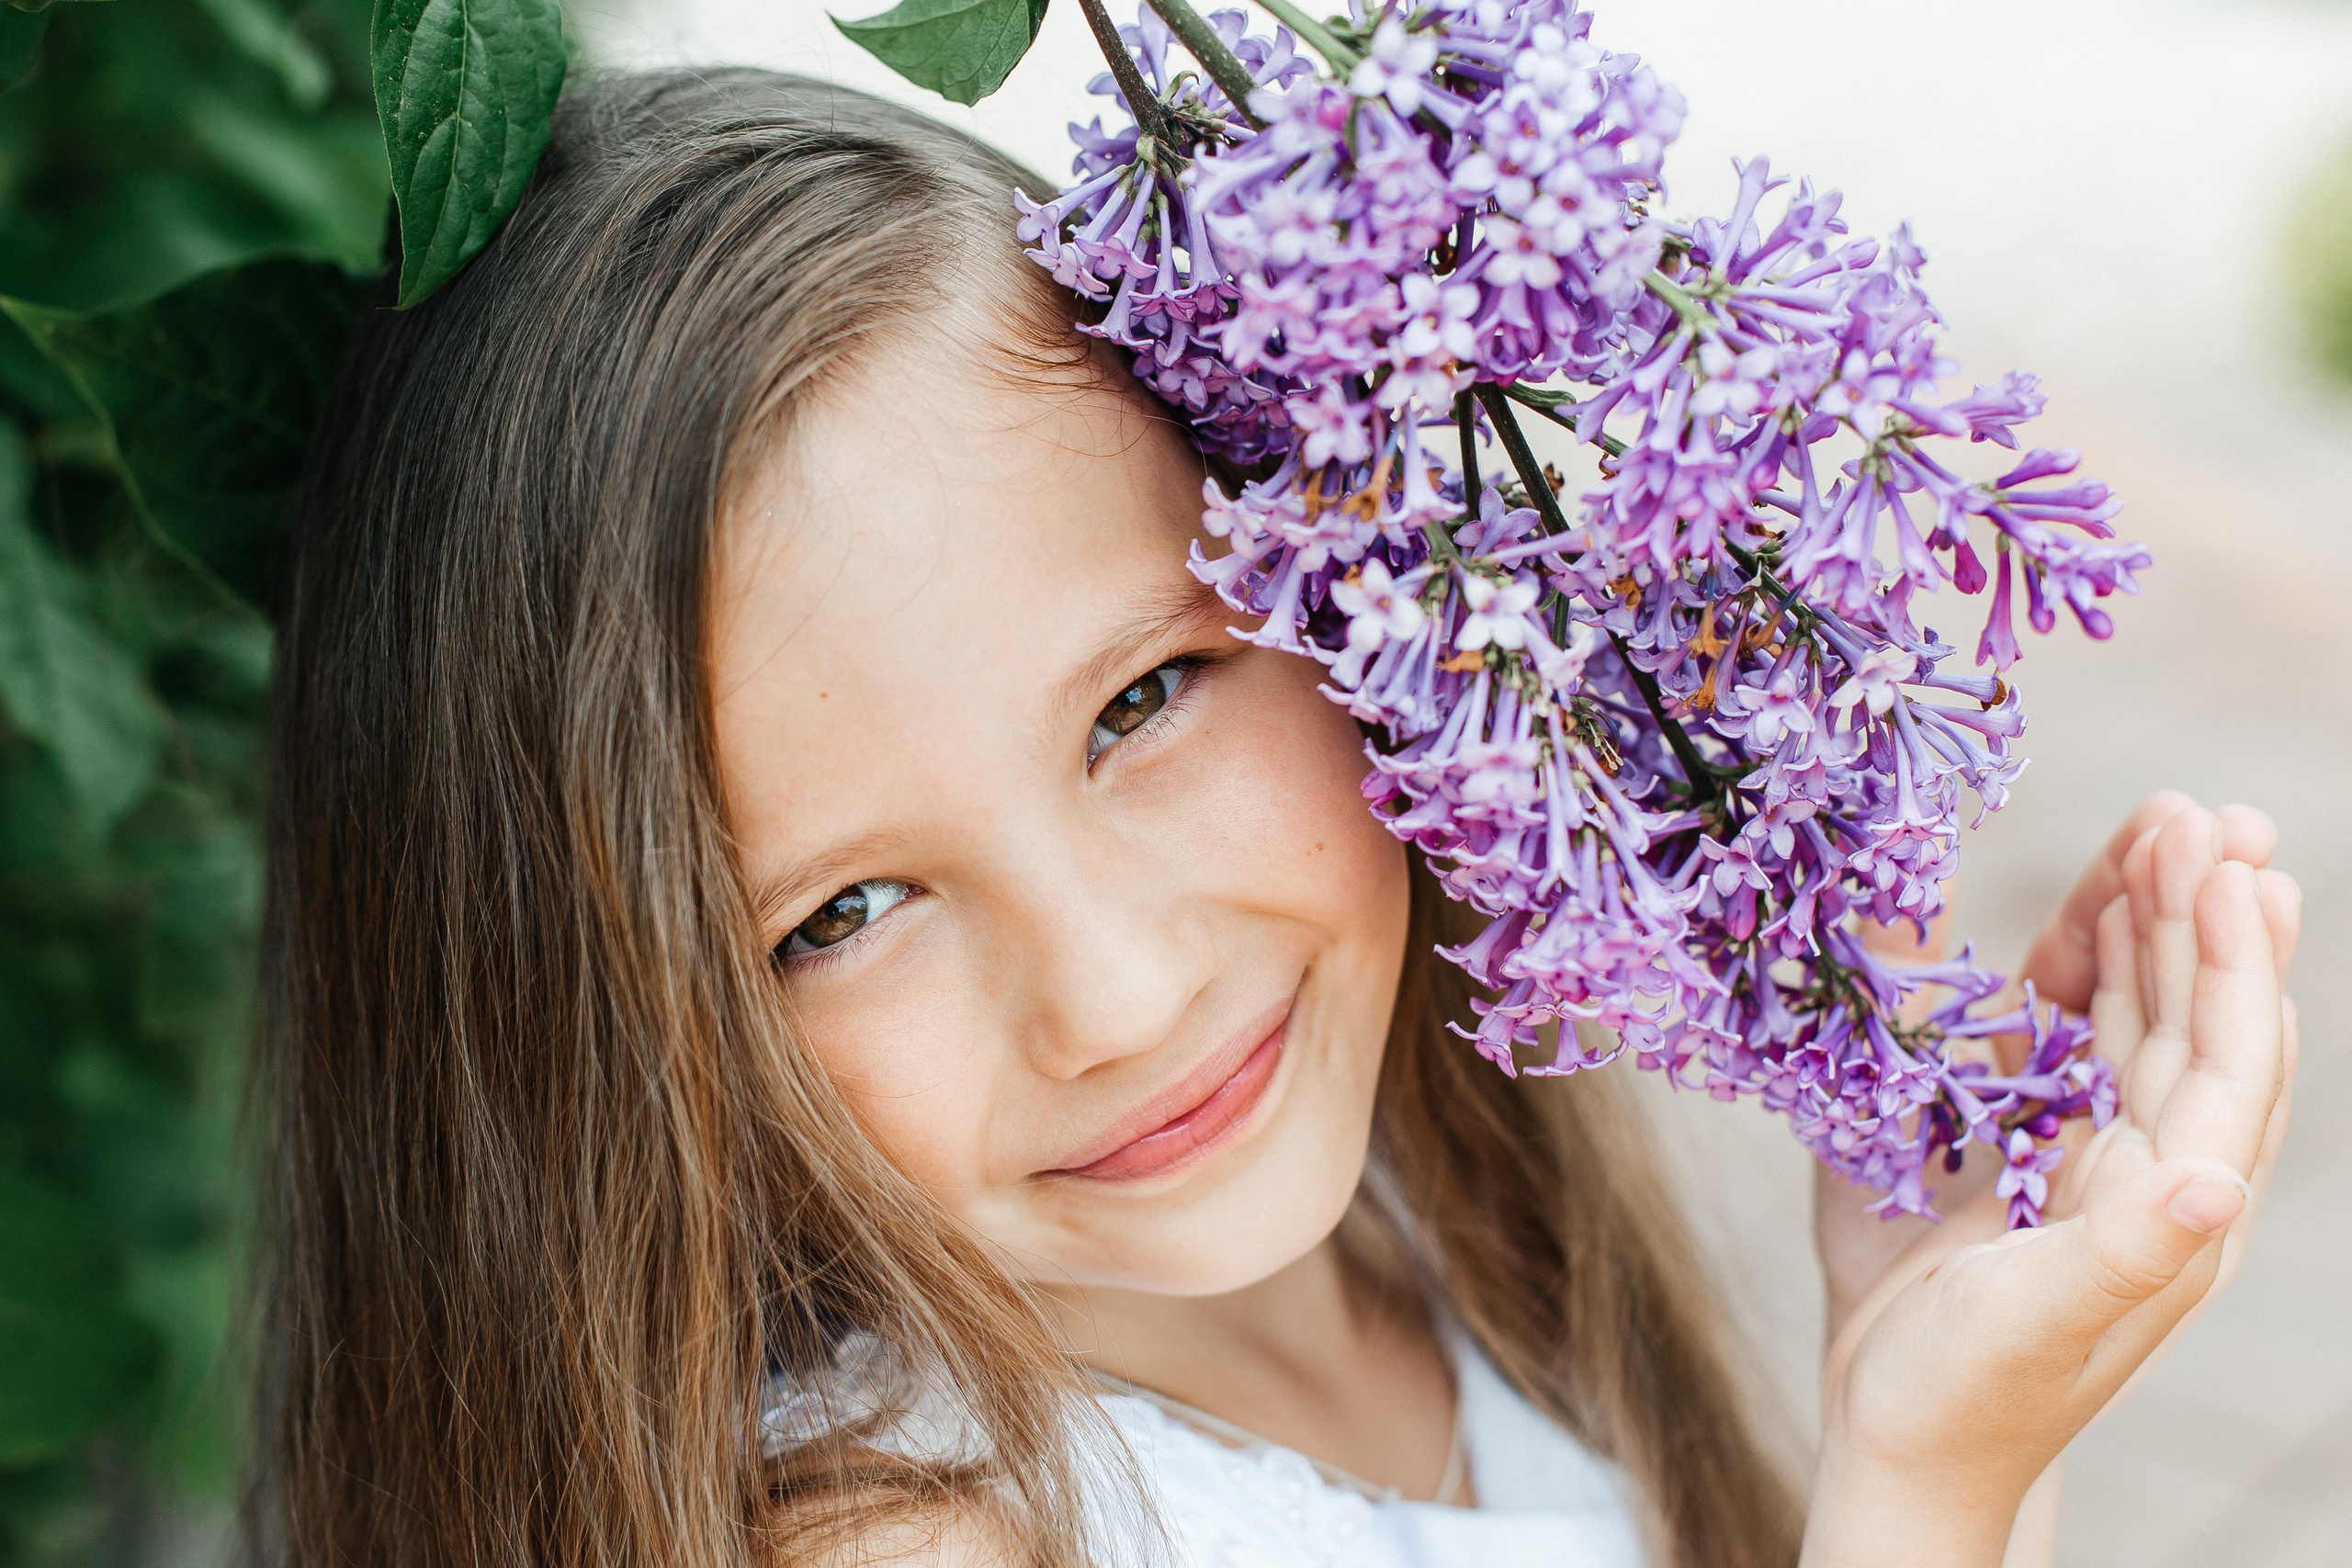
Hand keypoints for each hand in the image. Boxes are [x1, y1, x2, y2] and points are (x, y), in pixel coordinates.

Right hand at [1801, 797, 2300, 1565]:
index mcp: (2173, 1211)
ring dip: (2151, 924)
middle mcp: (2150, 1170)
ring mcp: (2089, 1155)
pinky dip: (2079, 969)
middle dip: (2201, 911)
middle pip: (2195, 1017)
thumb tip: (2218, 1179)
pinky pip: (2065, 1040)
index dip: (2231, 960)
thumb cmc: (1964, 1398)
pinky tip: (2084, 915)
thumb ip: (2127, 1251)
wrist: (1897, 1444)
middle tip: (2201, 811)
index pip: (2227, 1061)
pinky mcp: (2023, 1149)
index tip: (2223, 860)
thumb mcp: (2039, 1324)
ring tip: (2161, 830)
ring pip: (2139, 1017)